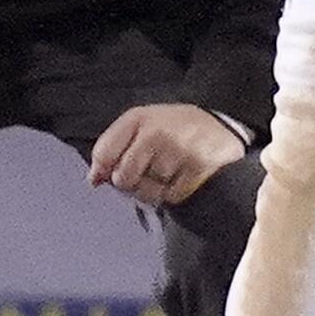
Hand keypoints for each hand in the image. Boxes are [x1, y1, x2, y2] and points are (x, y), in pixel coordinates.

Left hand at [88, 103, 247, 206]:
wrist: (220, 129)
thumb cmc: (175, 129)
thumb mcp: (143, 125)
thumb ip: (114, 147)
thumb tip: (94, 179)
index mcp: (138, 118)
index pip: (104, 152)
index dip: (102, 169)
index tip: (105, 175)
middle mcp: (156, 132)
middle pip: (123, 177)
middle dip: (132, 182)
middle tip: (146, 172)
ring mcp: (177, 151)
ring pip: (147, 191)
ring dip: (155, 189)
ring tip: (167, 172)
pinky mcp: (196, 169)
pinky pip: (171, 197)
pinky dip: (174, 193)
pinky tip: (182, 177)